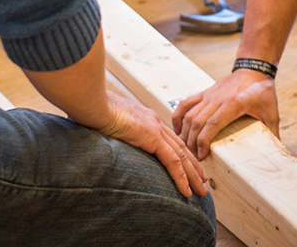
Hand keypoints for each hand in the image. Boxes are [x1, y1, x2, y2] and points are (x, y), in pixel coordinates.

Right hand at [94, 90, 209, 197]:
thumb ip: (115, 132)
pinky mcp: (152, 137)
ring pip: (181, 156)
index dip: (181, 154)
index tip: (189, 166)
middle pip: (180, 148)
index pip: (169, 140)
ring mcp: (155, 129)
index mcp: (146, 119)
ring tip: (201, 191)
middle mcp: (154, 123)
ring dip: (192, 175)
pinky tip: (186, 190)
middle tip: (203, 181)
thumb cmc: (94, 112)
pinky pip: (171, 160)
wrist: (93, 104)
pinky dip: (180, 177)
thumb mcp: (109, 124)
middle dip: (193, 166)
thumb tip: (109, 140)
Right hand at [173, 70, 279, 158]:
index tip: (201, 155)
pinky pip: (185, 104)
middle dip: (192, 142)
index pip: (213, 123)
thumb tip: (276, 152)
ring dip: (184, 132)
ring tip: (186, 149)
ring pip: (189, 114)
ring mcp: (209, 94)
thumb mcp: (272, 112)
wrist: (254, 68)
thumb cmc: (263, 91)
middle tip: (194, 158)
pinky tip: (177, 130)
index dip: (204, 140)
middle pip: (197, 121)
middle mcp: (218, 98)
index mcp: (234, 103)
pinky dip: (178, 117)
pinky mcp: (204, 93)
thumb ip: (273, 132)